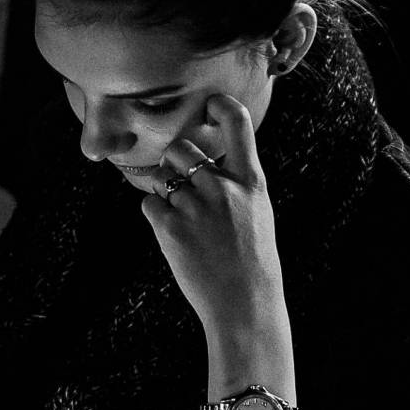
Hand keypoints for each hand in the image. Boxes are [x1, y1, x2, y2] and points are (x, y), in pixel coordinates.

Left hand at [140, 94, 288, 340]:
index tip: (209, 105)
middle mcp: (223, 187)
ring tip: (183, 217)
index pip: (238, 121)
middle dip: (175, 162)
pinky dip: (157, 217)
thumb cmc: (252, 259)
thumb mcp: (259, 211)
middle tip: (184, 185)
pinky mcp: (170, 228)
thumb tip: (207, 159)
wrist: (244, 304)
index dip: (219, 104)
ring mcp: (195, 206)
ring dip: (164, 190)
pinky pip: (149, 205)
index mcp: (251, 180)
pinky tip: (176, 235)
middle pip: (180, 147)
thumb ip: (236, 181)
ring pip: (161, 176)